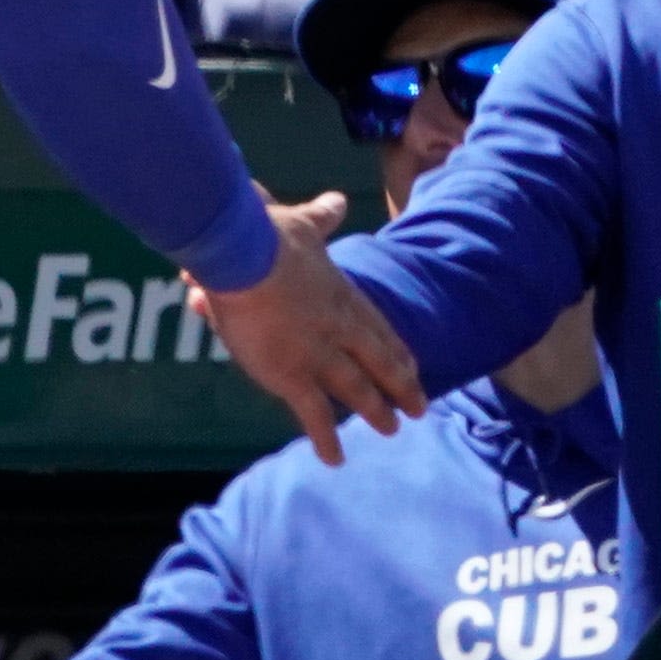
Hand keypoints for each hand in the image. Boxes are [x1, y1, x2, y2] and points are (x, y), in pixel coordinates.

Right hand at [188, 188, 428, 464]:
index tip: (414, 367)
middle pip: (380, 364)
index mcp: (342, 295)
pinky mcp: (292, 376)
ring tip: (391, 430)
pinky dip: (326, 439)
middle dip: (401, 387)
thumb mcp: (303, 223)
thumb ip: (322, 217)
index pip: (378, 329)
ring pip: (358, 391)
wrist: (242, 254)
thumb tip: (336, 200)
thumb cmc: (266, 234)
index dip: (397, 352)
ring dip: (375, 412)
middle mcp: (340, 329)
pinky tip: (335, 459)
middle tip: (418, 408)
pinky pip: (314, 415)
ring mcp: (320, 355)